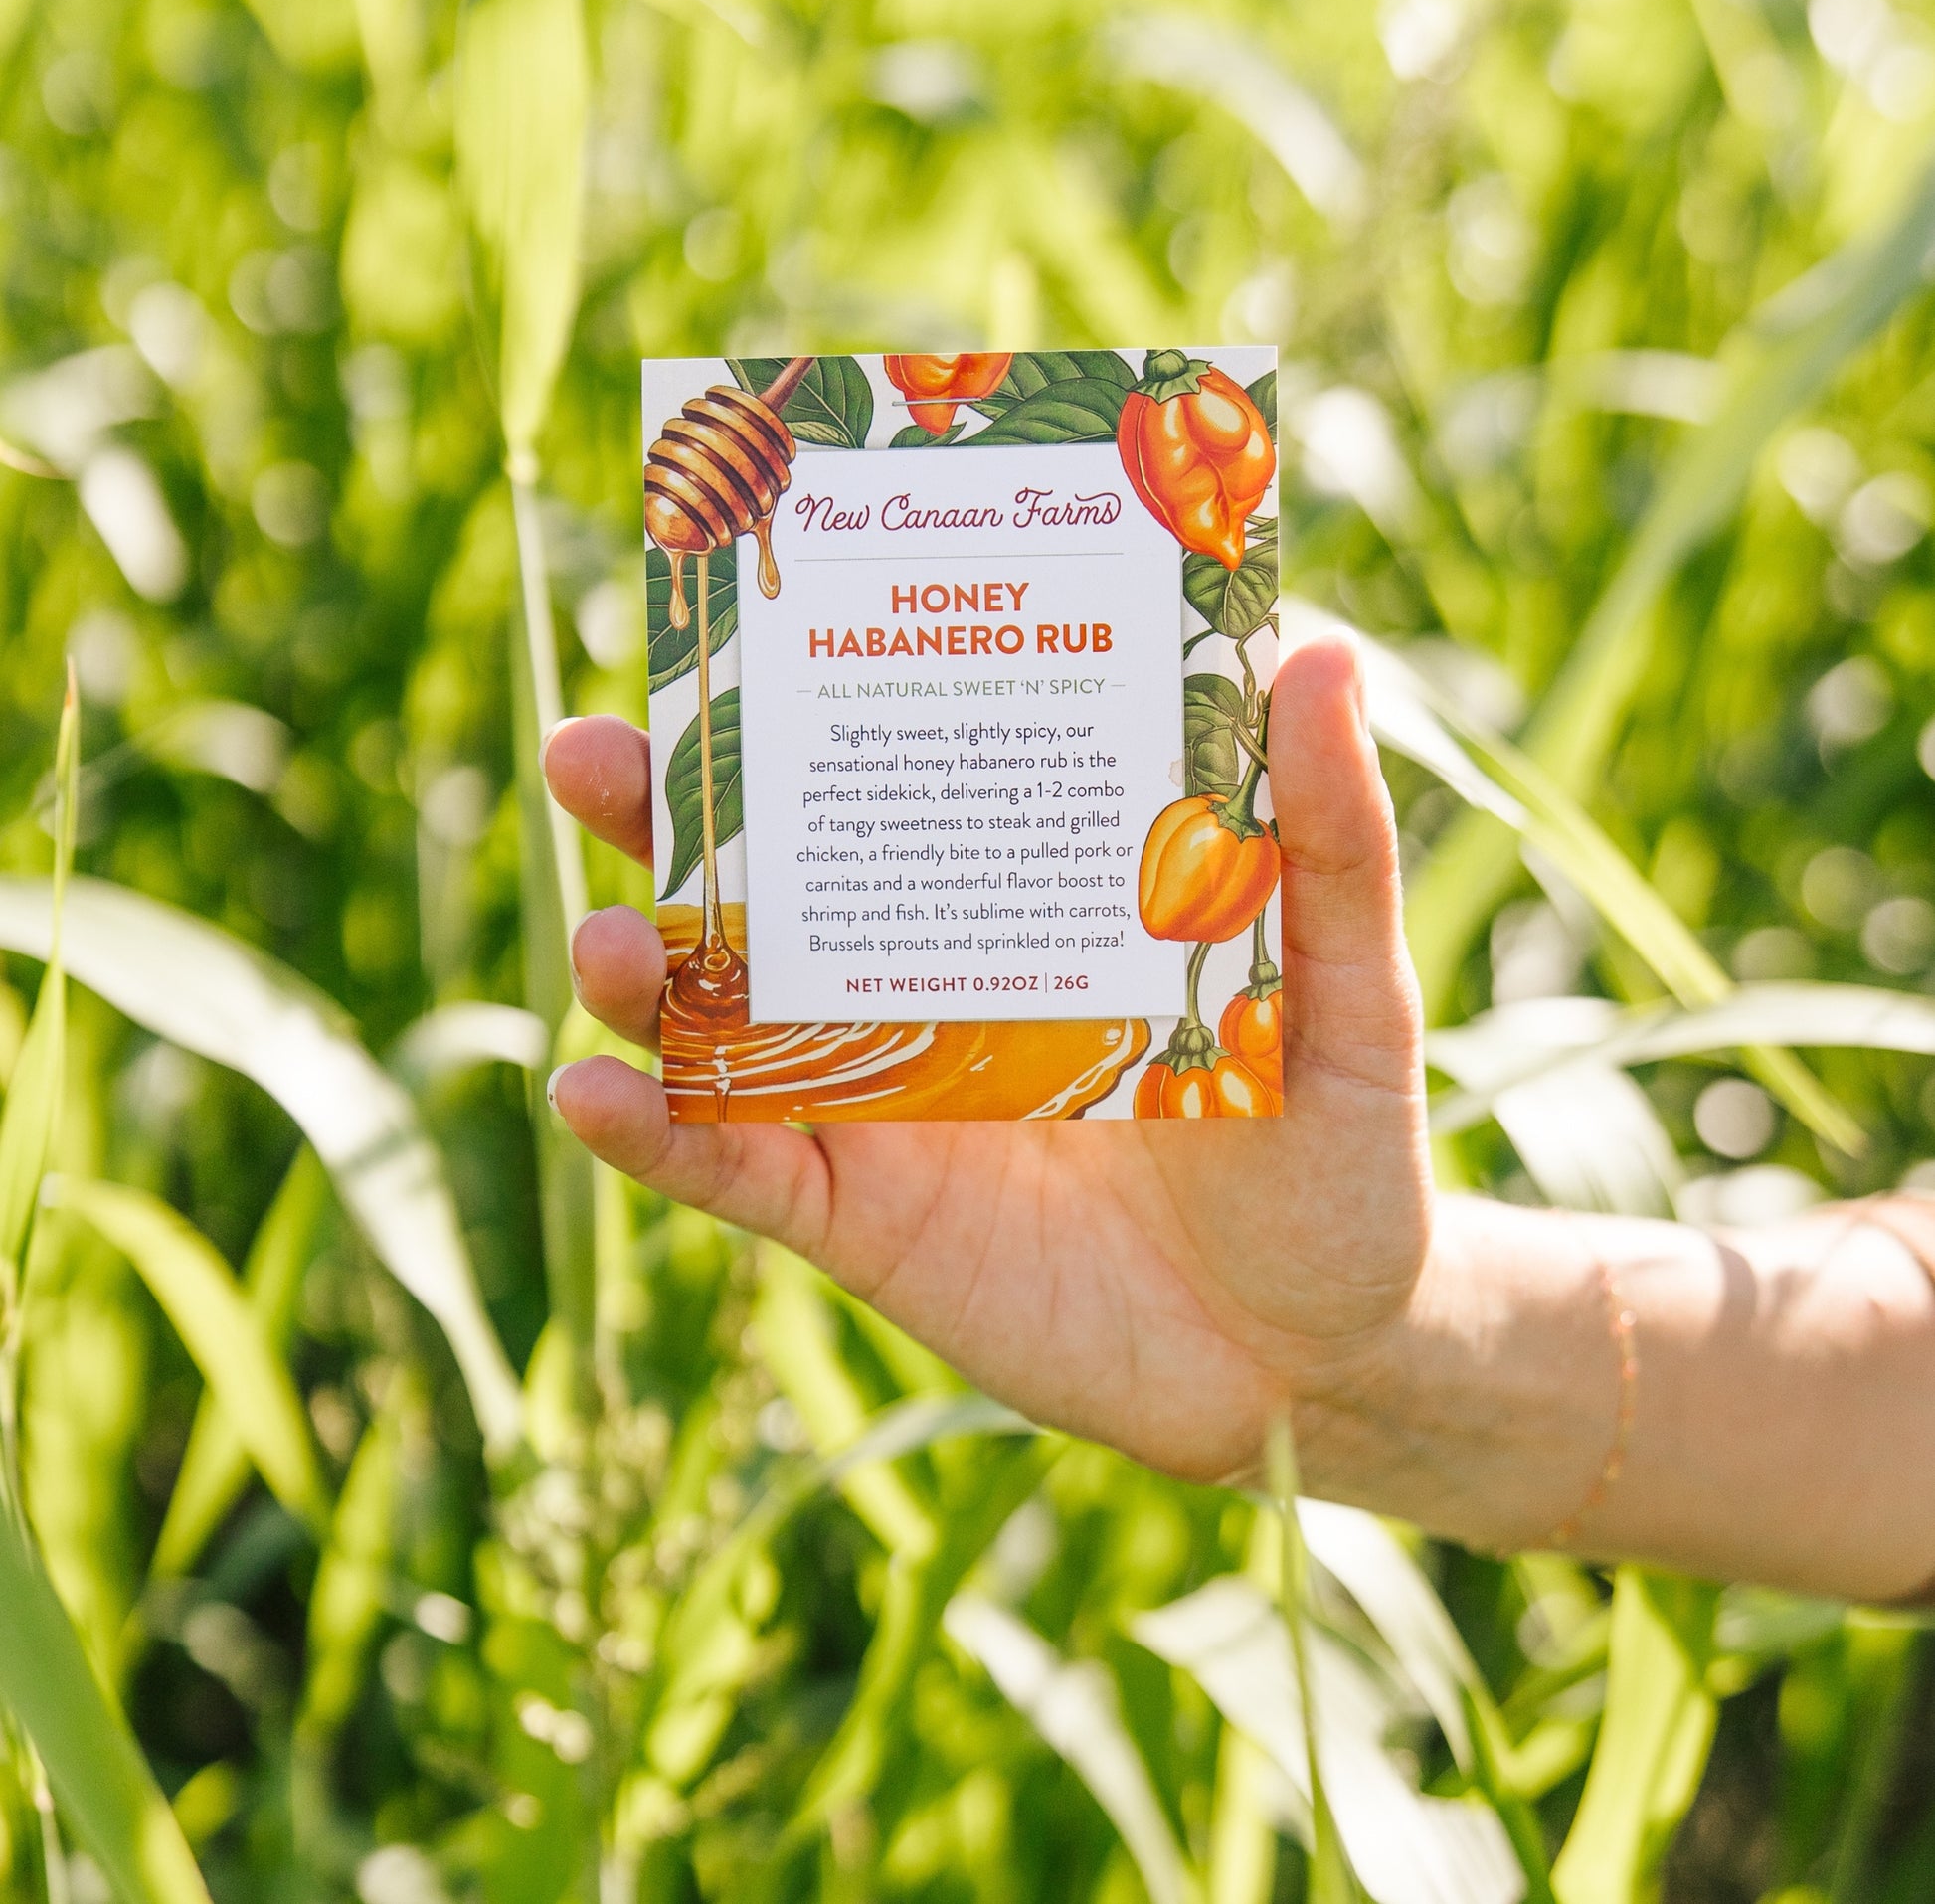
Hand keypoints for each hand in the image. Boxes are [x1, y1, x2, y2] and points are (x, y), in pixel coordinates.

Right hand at [544, 638, 1432, 1484]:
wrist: (1320, 1352)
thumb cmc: (1339, 1151)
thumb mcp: (1351, 990)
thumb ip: (1329, 842)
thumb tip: (1321, 651)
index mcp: (1024, 896)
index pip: (896, 773)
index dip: (808, 702)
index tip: (734, 618)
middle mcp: (928, 982)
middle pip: (767, 879)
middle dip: (667, 815)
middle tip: (598, 756)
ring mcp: (883, 1101)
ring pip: (719, 1017)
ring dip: (637, 969)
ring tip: (605, 937)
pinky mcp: (863, 1220)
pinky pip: (736, 1170)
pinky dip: (656, 1135)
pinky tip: (596, 1091)